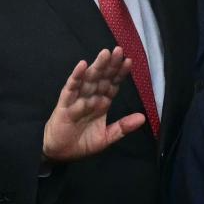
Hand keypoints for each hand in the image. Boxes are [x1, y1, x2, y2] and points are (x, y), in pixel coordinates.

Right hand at [41, 47, 145, 162]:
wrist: (60, 153)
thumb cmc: (82, 143)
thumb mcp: (106, 137)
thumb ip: (122, 127)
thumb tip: (143, 117)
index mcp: (102, 103)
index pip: (112, 84)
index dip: (120, 73)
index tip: (129, 61)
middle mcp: (91, 97)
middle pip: (102, 78)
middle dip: (110, 65)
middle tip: (119, 50)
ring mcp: (77, 98)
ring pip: (89, 79)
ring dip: (97, 66)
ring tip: (105, 53)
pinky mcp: (65, 103)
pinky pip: (71, 88)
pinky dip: (76, 76)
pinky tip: (82, 66)